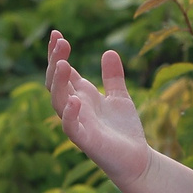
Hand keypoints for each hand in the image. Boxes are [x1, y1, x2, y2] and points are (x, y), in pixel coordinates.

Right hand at [48, 31, 151, 188]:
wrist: (137, 159)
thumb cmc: (124, 129)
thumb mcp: (120, 96)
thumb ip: (112, 76)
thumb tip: (109, 51)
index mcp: (81, 95)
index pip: (62, 72)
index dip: (56, 54)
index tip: (56, 33)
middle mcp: (75, 108)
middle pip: (56, 83)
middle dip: (55, 62)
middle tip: (60, 42)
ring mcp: (79, 124)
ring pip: (58, 103)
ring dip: (58, 84)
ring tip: (62, 64)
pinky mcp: (86, 142)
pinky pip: (72, 128)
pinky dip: (70, 115)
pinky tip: (76, 100)